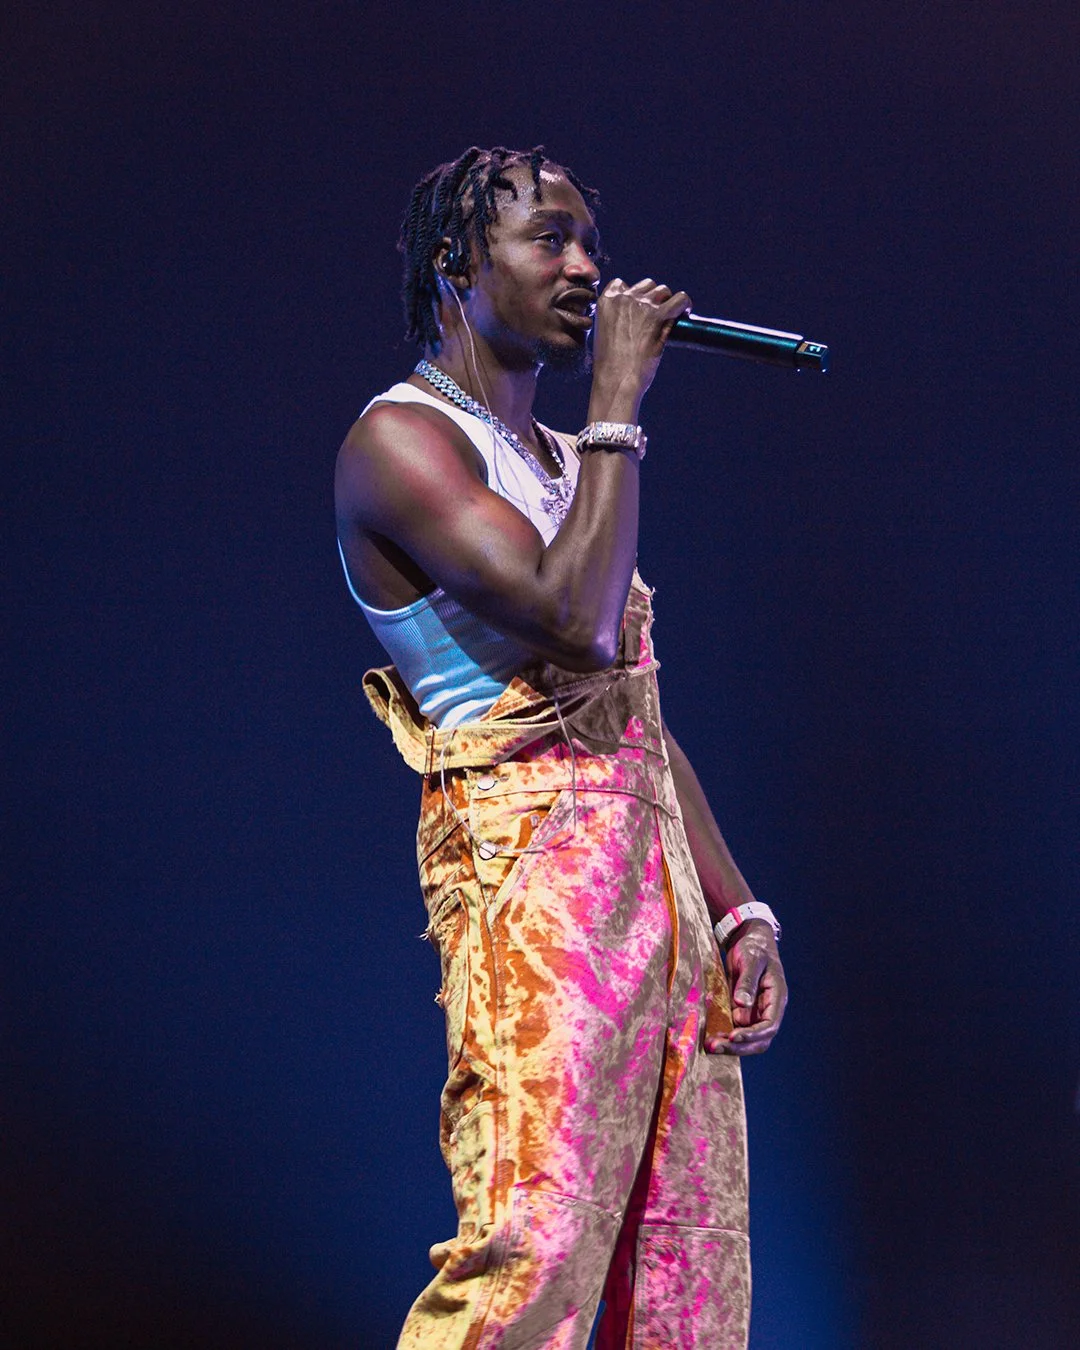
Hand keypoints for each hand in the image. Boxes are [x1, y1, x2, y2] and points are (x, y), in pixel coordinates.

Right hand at [588, 277, 691, 423]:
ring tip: (669, 319)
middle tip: (655, 319)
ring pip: (662, 290)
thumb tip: (635, 317)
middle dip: (652, 299)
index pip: (621, 284)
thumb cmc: (609, 366)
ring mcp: (641, 305)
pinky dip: (684, 304)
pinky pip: (679, 299)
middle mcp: (623, 298)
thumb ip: (616, 319)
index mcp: (606, 301)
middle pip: (646, 285)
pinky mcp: (658, 316)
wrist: (616, 381)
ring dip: (667, 302)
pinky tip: (685, 313)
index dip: (634, 296)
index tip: (639, 310)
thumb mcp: (604, 334)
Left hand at [712, 919, 787, 1055]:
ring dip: (730, 1045)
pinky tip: (709, 1036)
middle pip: (759, 1039)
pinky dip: (724, 1035)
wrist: (747, 939)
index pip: (769, 1026)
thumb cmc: (754, 947)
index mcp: (776, 998)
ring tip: (709, 1045)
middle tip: (715, 1046)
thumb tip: (741, 1004)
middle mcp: (767, 1009)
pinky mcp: (742, 1011)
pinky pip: (735, 1029)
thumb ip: (747, 982)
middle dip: (739, 1046)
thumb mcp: (751, 960)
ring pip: (747, 1039)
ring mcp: (755, 1012)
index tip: (733, 1036)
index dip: (753, 1035)